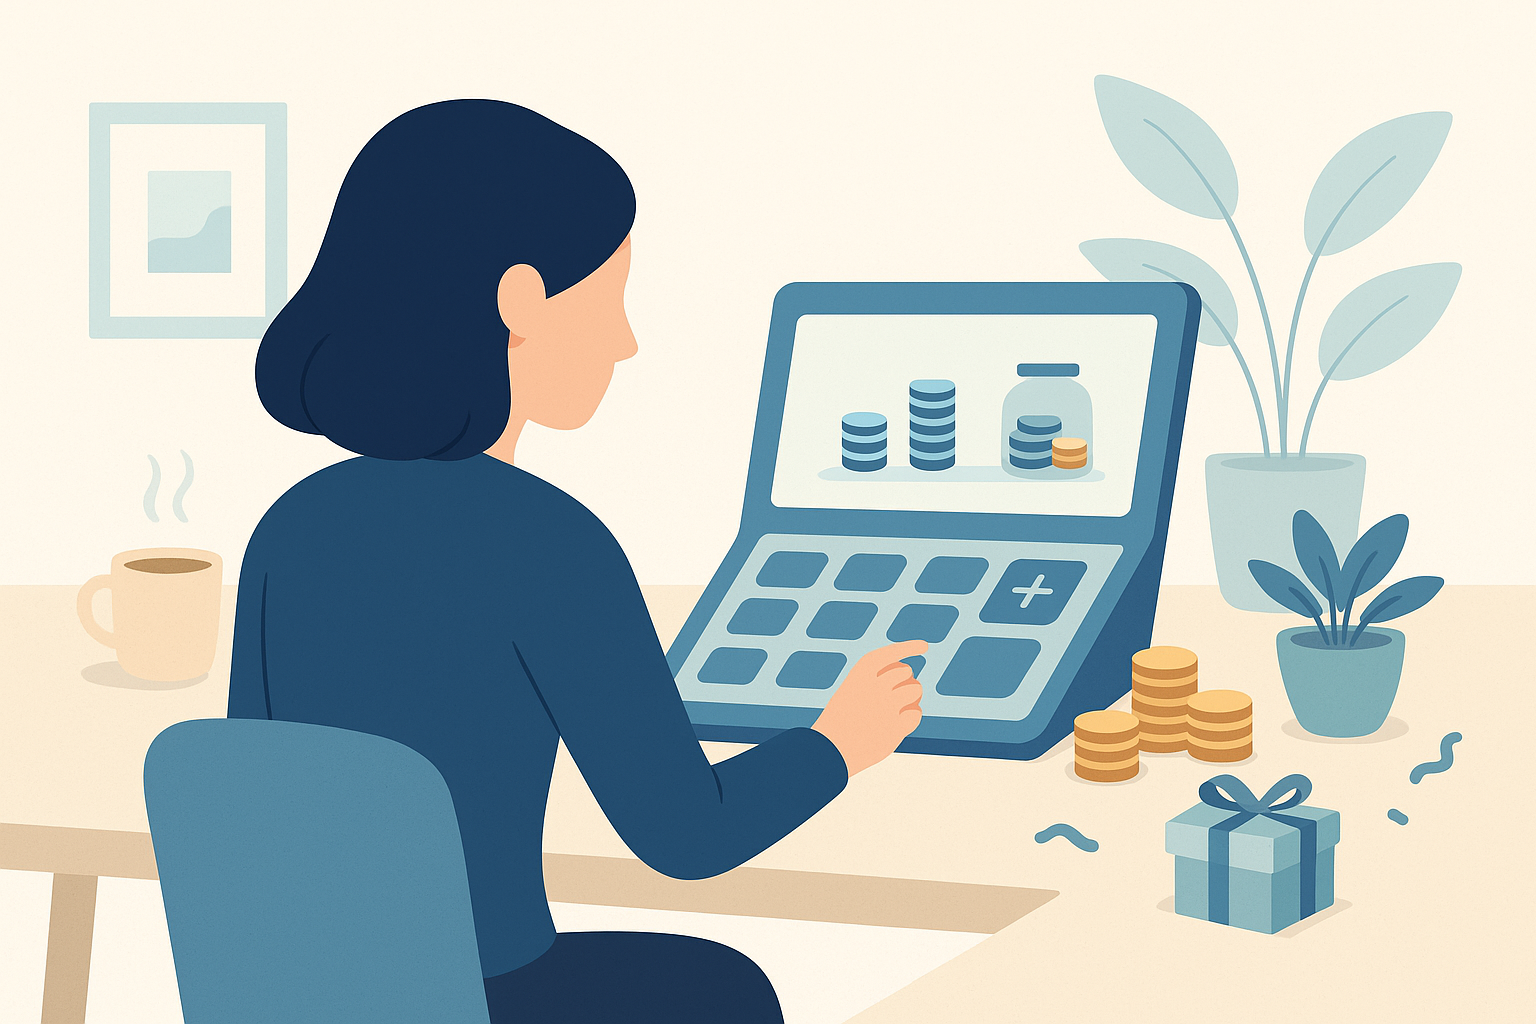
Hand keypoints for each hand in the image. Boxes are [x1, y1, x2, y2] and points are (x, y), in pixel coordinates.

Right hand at [812, 640, 925, 775]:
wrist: (831, 749)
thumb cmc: (840, 720)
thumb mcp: (852, 693)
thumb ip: (878, 685)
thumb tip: (913, 685)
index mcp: (861, 673)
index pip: (890, 653)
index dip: (908, 647)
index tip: (925, 646)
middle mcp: (876, 685)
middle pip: (906, 672)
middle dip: (905, 680)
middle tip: (897, 692)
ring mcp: (888, 706)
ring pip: (916, 690)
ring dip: (912, 695)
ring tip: (902, 705)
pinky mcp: (897, 727)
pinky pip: (916, 714)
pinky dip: (912, 716)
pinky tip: (902, 722)